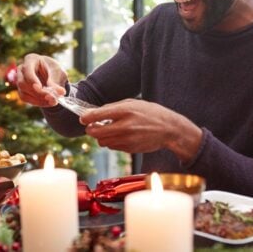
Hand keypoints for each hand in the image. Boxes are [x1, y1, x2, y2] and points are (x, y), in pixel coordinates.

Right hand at [16, 54, 66, 106]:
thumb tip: (61, 92)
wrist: (51, 74)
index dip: (32, 80)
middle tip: (52, 98)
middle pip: (23, 83)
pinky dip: (37, 102)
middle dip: (38, 92)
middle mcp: (21, 70)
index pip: (27, 70)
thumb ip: (56, 81)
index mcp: (30, 59)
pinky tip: (48, 103)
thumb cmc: (53, 69)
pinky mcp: (21, 91)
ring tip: (53, 101)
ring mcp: (19, 81)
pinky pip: (26, 99)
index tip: (40, 87)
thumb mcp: (57, 72)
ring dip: (38, 99)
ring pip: (23, 93)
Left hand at [80, 99, 201, 161]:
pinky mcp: (129, 149)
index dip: (87, 117)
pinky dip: (111, 142)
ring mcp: (127, 139)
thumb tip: (96, 113)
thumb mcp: (134, 103)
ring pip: (102, 141)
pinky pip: (112, 147)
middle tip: (91, 126)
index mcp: (125, 110)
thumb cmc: (151, 113)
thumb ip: (114, 107)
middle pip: (96, 132)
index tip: (83, 118)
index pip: (98, 115)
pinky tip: (119, 135)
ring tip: (107, 130)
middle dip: (90, 129)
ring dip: (101, 136)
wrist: (169, 129)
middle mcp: (125, 126)